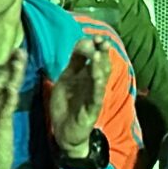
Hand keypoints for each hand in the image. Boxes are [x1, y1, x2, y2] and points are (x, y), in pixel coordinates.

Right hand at [0, 42, 25, 168]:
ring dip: (11, 74)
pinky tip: (13, 87)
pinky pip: (4, 109)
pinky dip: (8, 97)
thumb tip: (8, 86)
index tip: (15, 50)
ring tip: (19, 59)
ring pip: (2, 89)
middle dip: (9, 63)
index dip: (6, 64)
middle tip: (19, 47)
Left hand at [46, 34, 112, 160]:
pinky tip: (98, 76)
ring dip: (101, 66)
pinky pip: (96, 96)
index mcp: (86, 76)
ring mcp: (94, 96)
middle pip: (102, 66)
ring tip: (99, 53)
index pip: (94, 58)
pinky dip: (98, 85)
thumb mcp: (67, 78)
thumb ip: (75, 62)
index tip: (94, 36)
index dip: (95, 47)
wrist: (64, 132)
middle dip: (102, 53)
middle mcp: (93, 84)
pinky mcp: (91, 109)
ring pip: (101, 79)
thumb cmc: (66, 104)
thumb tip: (82, 41)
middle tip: (102, 40)